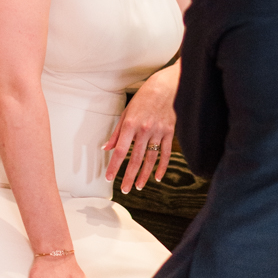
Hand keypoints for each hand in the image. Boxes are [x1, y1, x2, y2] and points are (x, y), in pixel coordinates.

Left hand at [104, 63, 178, 192]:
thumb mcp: (126, 112)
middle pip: (135, 159)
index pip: (121, 150)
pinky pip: (166, 154)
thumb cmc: (144, 98)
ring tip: (138, 186)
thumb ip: (117, 132)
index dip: (114, 166)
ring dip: (144, 175)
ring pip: (150, 159)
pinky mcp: (169, 133)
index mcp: (131, 124)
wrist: (166, 87)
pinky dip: (162, 167)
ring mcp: (158, 132)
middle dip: (129, 176)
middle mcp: (144, 130)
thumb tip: (107, 148)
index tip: (109, 177)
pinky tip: (157, 177)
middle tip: (125, 189)